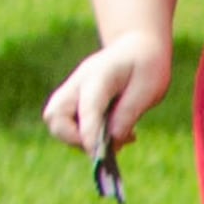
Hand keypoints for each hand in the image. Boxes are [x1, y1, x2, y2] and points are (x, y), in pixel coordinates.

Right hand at [44, 32, 168, 155]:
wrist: (136, 47)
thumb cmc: (146, 65)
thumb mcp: (149, 88)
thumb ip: (129, 112)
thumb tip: (113, 140)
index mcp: (99, 76)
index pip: (88, 108)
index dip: (90, 134)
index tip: (99, 156)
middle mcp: (78, 84)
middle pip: (55, 117)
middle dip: (74, 139)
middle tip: (106, 147)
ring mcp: (72, 92)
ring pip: (56, 123)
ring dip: (81, 140)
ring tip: (117, 139)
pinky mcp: (74, 102)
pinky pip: (67, 125)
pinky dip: (85, 137)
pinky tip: (114, 134)